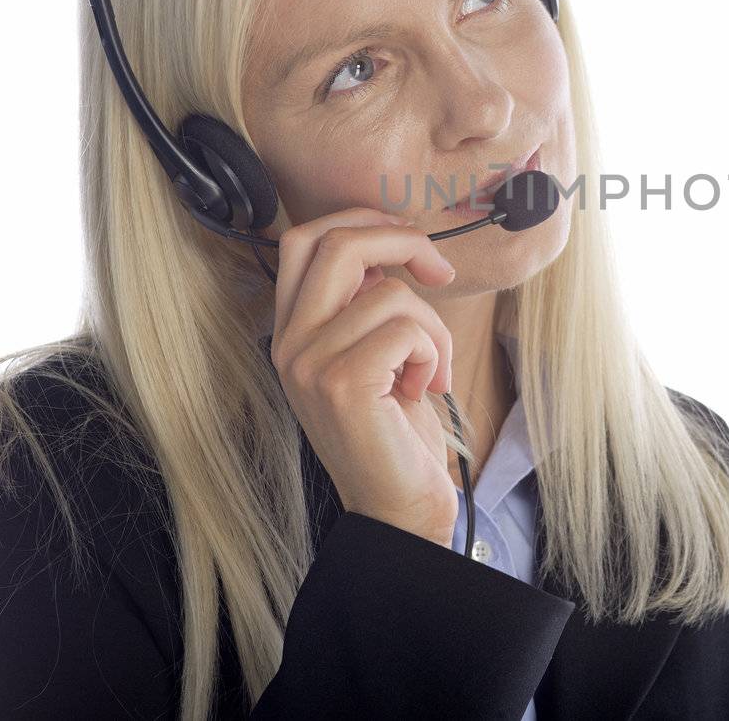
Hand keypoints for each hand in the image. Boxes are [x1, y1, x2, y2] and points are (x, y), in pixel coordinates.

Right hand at [268, 207, 459, 545]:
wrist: (397, 506)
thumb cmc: (394, 428)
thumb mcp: (373, 351)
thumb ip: (363, 301)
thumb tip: (390, 246)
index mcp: (290, 329)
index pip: (303, 238)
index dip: (360, 221)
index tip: (408, 240)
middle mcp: (288, 343)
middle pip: (336, 242)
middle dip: (401, 240)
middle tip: (440, 270)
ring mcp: (309, 363)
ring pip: (390, 292)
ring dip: (433, 327)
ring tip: (429, 370)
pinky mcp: (343, 383)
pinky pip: (407, 328)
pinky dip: (432, 353)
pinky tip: (423, 389)